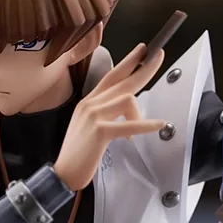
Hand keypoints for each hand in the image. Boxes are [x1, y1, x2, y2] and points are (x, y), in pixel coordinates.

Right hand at [53, 44, 166, 190]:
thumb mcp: (89, 125)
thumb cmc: (79, 152)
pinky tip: (158, 124)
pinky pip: (129, 125)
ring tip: (145, 128)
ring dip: (141, 115)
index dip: (128, 62)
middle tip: (159, 56)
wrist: (63, 172)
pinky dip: (146, 125)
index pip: (111, 76)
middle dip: (144, 67)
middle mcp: (90, 103)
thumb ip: (105, 112)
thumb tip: (129, 107)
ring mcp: (94, 116)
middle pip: (122, 81)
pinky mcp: (99, 131)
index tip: (143, 51)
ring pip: (128, 99)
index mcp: (89, 101)